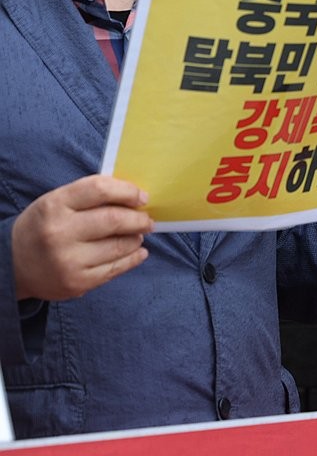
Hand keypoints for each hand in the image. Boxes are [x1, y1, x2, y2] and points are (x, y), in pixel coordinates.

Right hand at [11, 176, 151, 300]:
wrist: (12, 264)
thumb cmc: (44, 226)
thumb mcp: (57, 202)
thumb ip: (91, 196)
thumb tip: (136, 197)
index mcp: (54, 205)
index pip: (100, 189)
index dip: (128, 191)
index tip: (142, 197)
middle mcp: (59, 232)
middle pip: (114, 219)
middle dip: (139, 219)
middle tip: (147, 220)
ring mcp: (68, 260)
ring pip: (119, 246)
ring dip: (136, 239)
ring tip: (137, 235)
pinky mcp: (76, 282)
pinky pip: (116, 269)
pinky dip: (133, 258)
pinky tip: (138, 252)